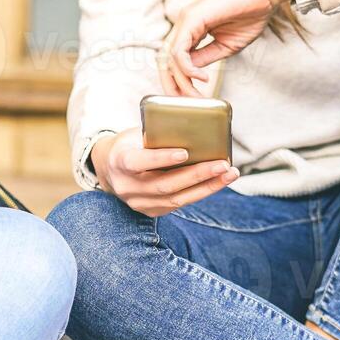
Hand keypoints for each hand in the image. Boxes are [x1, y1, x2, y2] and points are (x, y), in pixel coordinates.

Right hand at [91, 127, 238, 217]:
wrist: (110, 170)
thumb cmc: (131, 145)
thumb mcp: (136, 134)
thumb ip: (158, 135)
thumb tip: (197, 129)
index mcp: (119, 162)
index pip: (139, 162)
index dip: (161, 159)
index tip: (185, 153)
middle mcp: (127, 187)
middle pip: (165, 185)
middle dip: (197, 175)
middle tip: (222, 164)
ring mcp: (138, 203)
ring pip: (176, 199)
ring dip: (207, 187)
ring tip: (229, 174)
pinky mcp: (151, 211)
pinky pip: (179, 204)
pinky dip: (201, 192)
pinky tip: (218, 181)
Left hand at [163, 0, 293, 96]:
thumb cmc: (251, 15)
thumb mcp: (224, 46)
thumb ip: (205, 58)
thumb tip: (190, 74)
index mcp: (191, 29)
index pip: (173, 59)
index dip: (178, 80)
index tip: (190, 97)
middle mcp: (184, 24)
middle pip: (164, 59)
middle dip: (171, 85)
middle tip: (184, 103)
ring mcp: (185, 20)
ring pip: (170, 58)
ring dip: (182, 81)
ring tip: (197, 95)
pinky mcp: (191, 19)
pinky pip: (179, 50)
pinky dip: (188, 68)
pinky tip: (202, 78)